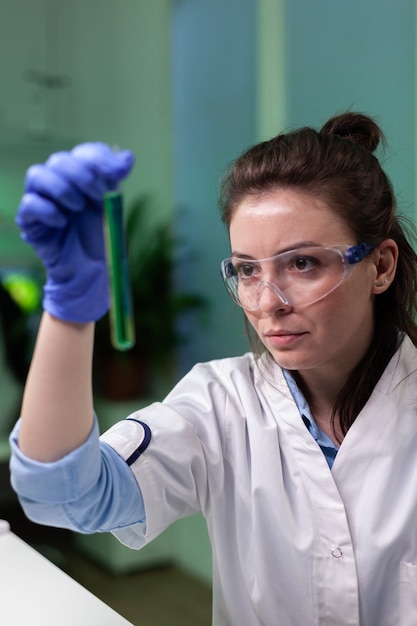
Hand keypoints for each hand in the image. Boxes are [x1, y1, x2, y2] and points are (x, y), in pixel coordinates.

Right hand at [16, 143, 134, 321]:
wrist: (92, 273)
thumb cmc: (101, 240)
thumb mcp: (113, 208)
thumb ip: (116, 181)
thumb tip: (127, 156)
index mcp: (82, 178)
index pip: (85, 153)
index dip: (100, 158)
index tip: (118, 173)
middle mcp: (60, 184)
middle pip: (60, 159)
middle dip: (81, 174)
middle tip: (97, 194)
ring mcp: (42, 200)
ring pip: (37, 174)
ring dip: (62, 188)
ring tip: (78, 208)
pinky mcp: (30, 221)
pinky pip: (29, 204)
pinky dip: (47, 210)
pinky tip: (62, 223)